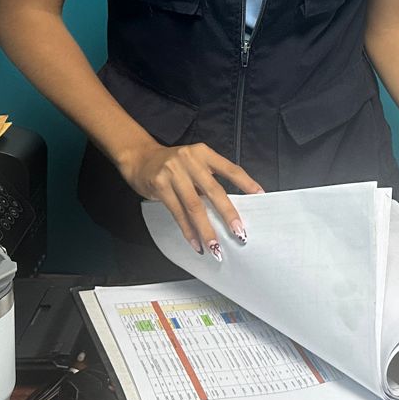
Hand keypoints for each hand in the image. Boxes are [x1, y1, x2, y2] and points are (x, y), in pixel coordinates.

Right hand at [120, 142, 262, 257]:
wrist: (139, 157)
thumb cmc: (171, 164)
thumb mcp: (193, 162)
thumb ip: (208, 178)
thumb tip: (229, 207)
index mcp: (203, 153)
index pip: (230, 169)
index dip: (246, 183)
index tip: (260, 196)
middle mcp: (190, 160)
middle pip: (214, 190)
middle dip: (228, 214)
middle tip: (239, 232)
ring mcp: (173, 173)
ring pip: (195, 206)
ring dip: (206, 229)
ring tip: (216, 246)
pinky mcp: (160, 186)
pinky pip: (177, 213)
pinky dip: (188, 230)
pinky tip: (196, 243)